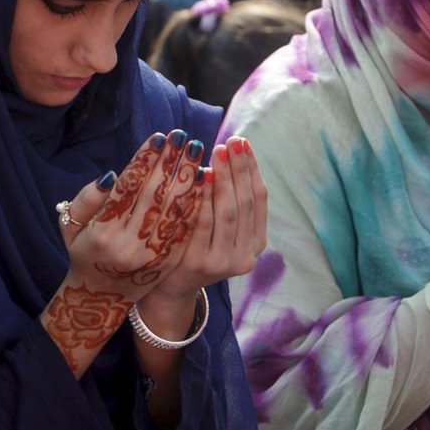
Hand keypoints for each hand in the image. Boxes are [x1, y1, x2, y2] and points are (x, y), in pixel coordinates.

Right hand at [60, 129, 206, 294]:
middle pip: (154, 197)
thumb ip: (86, 199)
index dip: (144, 161)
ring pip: (174, 211)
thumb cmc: (84, 250)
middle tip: (183, 136)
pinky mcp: (167, 262)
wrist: (101, 296)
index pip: (127, 189)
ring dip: (187, 179)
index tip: (159, 137)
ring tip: (196, 152)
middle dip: (170, 163)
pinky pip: (185, 228)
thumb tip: (111, 176)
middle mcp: (128, 246)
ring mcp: (150, 257)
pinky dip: (194, 203)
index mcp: (102, 234)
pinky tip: (202, 181)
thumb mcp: (70, 225)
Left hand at [145, 136, 268, 304]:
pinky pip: (203, 224)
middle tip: (231, 142)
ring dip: (225, 179)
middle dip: (239, 169)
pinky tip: (200, 176)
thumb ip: (228, 199)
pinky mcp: (200, 264)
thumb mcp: (219, 227)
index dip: (252, 170)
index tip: (243, 144)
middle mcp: (245, 256)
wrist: (169, 287)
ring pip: (229, 213)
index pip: (260, 199)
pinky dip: (204, 198)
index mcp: (256, 243)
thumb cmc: (194, 245)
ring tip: (218, 152)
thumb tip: (228, 152)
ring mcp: (224, 262)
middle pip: (245, 203)